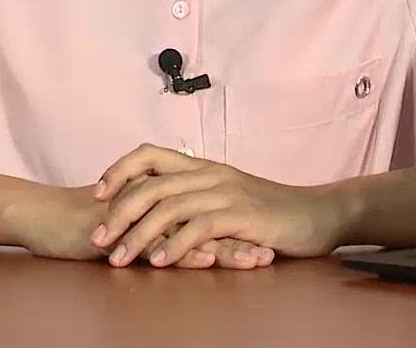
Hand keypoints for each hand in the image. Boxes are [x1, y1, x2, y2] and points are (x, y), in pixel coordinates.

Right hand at [3, 178, 276, 268]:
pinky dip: (185, 252)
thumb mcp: (122, 219)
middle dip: (242, 234)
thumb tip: (178, 237)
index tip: (267, 236)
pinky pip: (159, 241)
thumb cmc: (79, 221)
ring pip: (191, 228)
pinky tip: (207, 260)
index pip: (206, 208)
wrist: (40, 216)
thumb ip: (150, 222)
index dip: (236, 222)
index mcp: (158, 196)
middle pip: (208, 216)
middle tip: (274, 248)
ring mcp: (141, 213)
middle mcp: (155, 200)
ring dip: (225, 245)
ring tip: (256, 259)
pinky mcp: (124, 229)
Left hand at [90, 144, 346, 267]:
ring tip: (119, 259)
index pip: (150, 154)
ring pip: (170, 207)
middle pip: (151, 184)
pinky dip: (175, 245)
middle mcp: (210, 174)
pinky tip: (159, 261)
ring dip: (140, 235)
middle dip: (119, 212)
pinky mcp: (242, 215)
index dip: (120, 170)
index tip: (96, 193)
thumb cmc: (273, 211)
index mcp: (204, 166)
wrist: (318, 214)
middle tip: (98, 240)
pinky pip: (199, 227)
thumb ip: (198, 195)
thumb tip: (161, 205)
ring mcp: (226, 192)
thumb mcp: (230, 195)